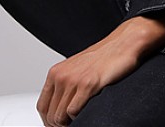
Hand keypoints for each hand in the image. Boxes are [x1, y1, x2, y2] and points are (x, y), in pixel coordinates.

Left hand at [36, 12, 164, 125]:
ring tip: (80, 119)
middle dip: (59, 126)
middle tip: (71, 126)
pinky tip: (88, 110)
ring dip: (69, 124)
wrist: (122, 45)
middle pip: (50, 115)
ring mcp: (73, 80)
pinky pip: (74, 113)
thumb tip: (58, 111)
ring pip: (59, 117)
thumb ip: (65, 87)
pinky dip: (80, 118)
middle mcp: (61, 76)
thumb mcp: (76, 70)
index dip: (49, 121)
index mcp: (56, 72)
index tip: (58, 125)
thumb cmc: (102, 58)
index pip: (42, 106)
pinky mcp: (88, 85)